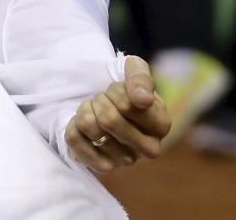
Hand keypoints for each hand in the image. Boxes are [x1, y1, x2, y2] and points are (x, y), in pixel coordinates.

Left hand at [65, 56, 169, 172]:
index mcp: (162, 124)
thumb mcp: (133, 69)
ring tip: (95, 111)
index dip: (115, 90)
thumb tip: (142, 99)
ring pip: (89, 127)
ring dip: (85, 110)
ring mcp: (125, 160)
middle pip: (108, 120)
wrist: (100, 97)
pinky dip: (73, 124)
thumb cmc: (123, 87)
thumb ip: (140, 77)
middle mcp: (149, 149)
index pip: (128, 104)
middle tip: (103, 100)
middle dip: (99, 101)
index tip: (117, 89)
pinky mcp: (102, 166)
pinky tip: (84, 126)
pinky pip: (73, 138)